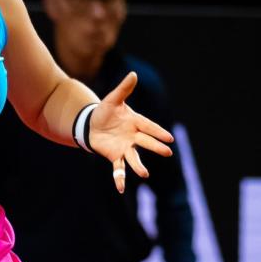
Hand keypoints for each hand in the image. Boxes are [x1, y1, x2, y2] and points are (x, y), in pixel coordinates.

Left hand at [89, 72, 174, 192]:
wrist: (91, 124)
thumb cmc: (105, 111)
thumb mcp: (112, 99)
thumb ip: (123, 89)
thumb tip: (133, 74)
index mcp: (135, 122)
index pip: (149, 126)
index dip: (158, 132)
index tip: (169, 137)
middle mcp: (133, 136)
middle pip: (146, 142)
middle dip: (155, 147)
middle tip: (167, 152)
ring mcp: (125, 147)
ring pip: (134, 157)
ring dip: (138, 166)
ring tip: (145, 174)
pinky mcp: (114, 156)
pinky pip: (118, 169)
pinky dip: (120, 178)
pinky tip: (120, 188)